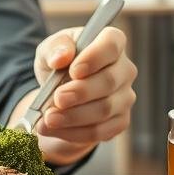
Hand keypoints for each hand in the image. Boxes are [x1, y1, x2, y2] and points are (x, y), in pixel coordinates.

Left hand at [25, 26, 136, 165]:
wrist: (59, 90)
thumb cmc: (60, 62)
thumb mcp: (50, 49)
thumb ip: (55, 48)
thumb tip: (60, 58)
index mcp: (111, 42)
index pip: (111, 45)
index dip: (94, 58)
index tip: (73, 70)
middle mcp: (124, 70)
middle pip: (108, 82)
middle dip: (80, 93)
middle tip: (57, 99)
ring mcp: (125, 97)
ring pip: (104, 110)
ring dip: (73, 116)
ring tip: (48, 118)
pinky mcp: (119, 121)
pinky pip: (100, 131)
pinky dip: (74, 132)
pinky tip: (54, 129)